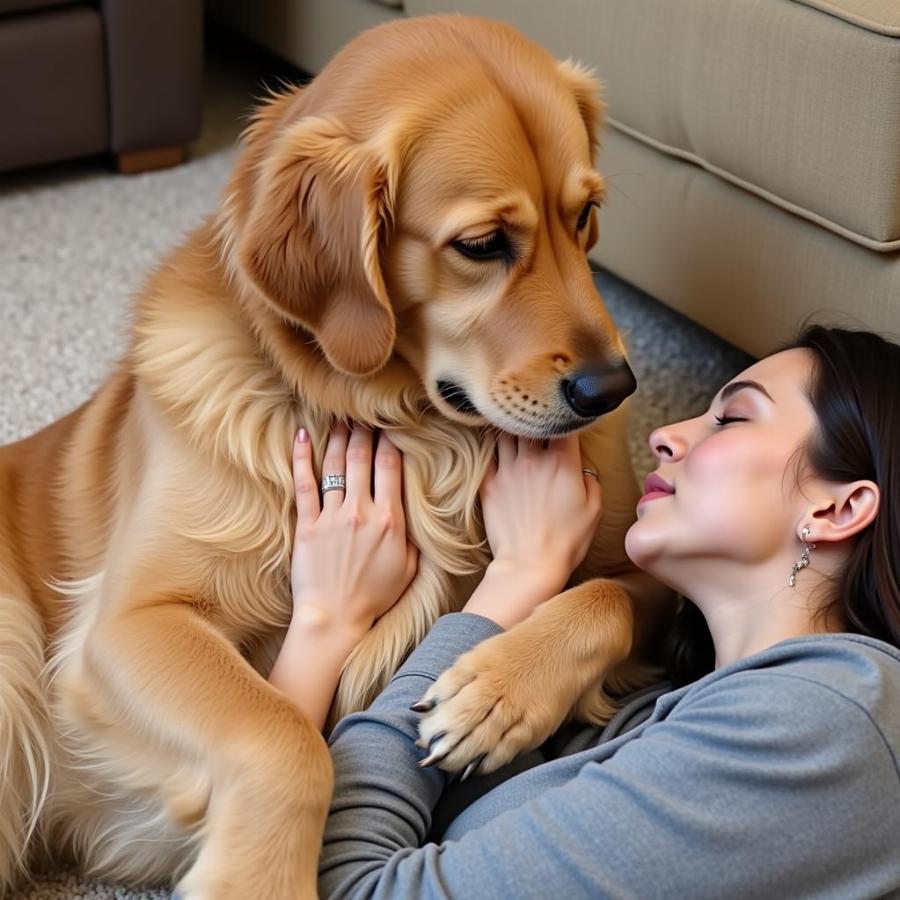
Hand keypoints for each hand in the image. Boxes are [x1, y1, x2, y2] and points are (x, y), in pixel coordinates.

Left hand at [290, 422, 417, 639]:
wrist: (335, 618)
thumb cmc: (374, 597)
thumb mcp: (409, 567)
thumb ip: (411, 535)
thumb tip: (412, 510)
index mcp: (390, 520)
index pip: (390, 467)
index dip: (389, 441)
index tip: (389, 426)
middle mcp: (361, 511)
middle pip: (361, 458)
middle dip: (363, 432)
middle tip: (363, 414)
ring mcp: (332, 517)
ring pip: (334, 465)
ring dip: (337, 437)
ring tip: (339, 419)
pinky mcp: (307, 525)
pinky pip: (304, 484)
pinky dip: (301, 458)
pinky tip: (301, 436)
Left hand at [463, 433, 601, 627]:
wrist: (529, 565)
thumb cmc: (566, 541)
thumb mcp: (593, 511)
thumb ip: (591, 482)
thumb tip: (584, 470)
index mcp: (562, 462)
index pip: (564, 422)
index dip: (567, 415)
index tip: (569, 415)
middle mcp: (534, 459)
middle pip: (531, 420)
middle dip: (536, 416)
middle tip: (539, 415)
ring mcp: (508, 469)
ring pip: (507, 432)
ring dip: (513, 427)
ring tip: (517, 425)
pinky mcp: (489, 483)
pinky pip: (489, 453)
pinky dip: (494, 445)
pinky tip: (498, 443)